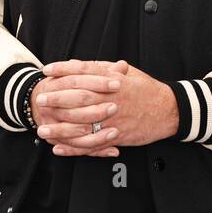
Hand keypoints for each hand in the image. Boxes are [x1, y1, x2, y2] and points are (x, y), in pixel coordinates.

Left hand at [40, 59, 177, 153]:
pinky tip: (59, 148)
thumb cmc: (147, 89)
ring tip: (42, 129)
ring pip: (83, 124)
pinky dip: (75, 148)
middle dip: (58, 99)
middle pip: (80, 97)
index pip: (84, 72)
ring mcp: (114, 119)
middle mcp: (112, 98)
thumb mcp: (128, 73)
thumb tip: (78, 64)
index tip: (47, 70)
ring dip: (60, 128)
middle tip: (41, 99)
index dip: (64, 70)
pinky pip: (92, 144)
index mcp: (113, 80)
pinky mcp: (117, 136)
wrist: (170, 110)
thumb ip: (103, 68)